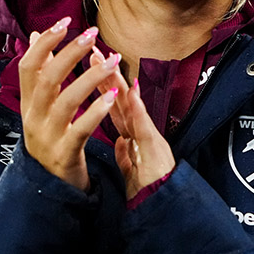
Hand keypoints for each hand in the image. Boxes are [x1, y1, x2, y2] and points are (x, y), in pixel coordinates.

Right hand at [18, 18, 121, 190]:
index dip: (45, 42)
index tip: (66, 21)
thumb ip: (40, 72)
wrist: (50, 187)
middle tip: (92, 34)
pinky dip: (96, 112)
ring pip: (64, 101)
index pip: (28, 65)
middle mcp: (33, 117)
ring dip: (90, 78)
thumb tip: (35, 36)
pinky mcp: (64, 153)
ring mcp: (47, 136)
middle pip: (46, 78)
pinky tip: (112, 98)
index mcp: (28, 103)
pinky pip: (79, 130)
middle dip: (69, 53)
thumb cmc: (52, 139)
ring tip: (113, 61)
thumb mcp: (42, 106)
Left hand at [89, 49, 175, 198]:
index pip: (112, 103)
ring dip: (119, 81)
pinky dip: (137, 108)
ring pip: (131, 104)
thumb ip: (126, 153)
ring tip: (108, 60)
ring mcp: (148, 135)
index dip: (100, 83)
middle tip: (91, 48)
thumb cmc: (149, 188)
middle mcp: (139, 130)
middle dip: (105, 71)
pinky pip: (143, 126)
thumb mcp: (132, 168)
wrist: (166, 206)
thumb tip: (120, 142)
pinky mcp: (154, 147)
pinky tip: (132, 91)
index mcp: (131, 134)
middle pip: (119, 96)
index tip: (87, 62)